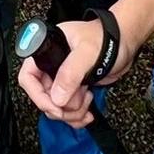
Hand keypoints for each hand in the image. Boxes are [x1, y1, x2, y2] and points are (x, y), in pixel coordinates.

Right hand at [17, 17, 136, 126]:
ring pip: (56, 106)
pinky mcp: (74, 88)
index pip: (28, 76)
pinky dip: (77, 116)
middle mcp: (52, 65)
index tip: (53, 106)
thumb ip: (70, 74)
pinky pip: (68, 109)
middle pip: (43, 96)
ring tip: (87, 102)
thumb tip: (57, 98)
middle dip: (60, 107)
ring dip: (71, 113)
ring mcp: (63, 78)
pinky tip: (89, 113)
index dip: (37, 94)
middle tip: (77, 107)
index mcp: (47, 50)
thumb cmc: (105, 37)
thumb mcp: (87, 52)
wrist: (125, 42)